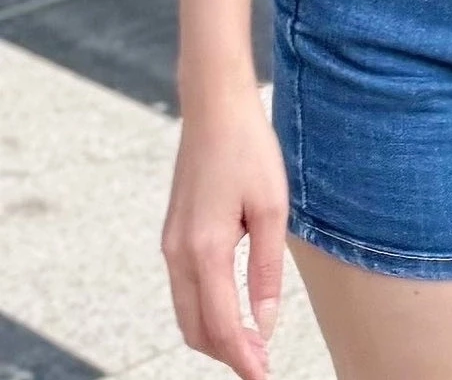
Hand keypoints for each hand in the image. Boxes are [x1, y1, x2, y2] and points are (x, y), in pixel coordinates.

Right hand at [161, 88, 287, 378]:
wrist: (214, 107)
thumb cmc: (248, 150)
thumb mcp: (271, 209)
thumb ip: (267, 271)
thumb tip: (265, 322)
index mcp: (205, 250)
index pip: (221, 325)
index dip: (244, 358)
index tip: (265, 375)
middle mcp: (179, 253)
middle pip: (195, 329)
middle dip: (227, 354)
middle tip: (262, 364)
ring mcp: (171, 244)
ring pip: (186, 312)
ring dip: (214, 336)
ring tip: (252, 343)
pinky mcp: (173, 234)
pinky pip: (183, 289)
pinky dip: (204, 310)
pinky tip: (231, 309)